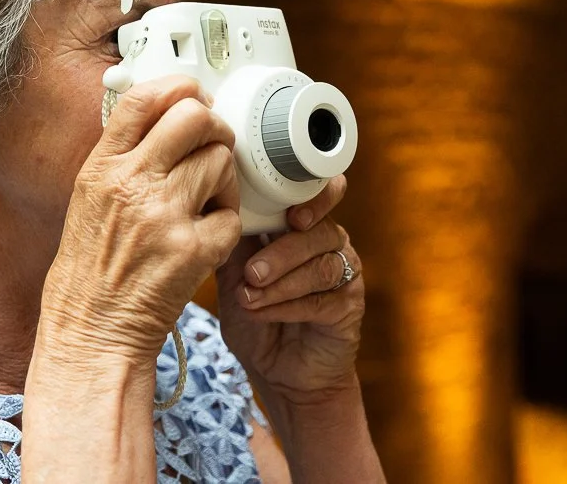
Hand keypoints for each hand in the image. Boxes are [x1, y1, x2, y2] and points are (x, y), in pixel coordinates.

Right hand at [41, 75, 242, 359]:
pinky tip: (205, 239)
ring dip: (223, 179)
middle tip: (214, 146)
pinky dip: (226, 226)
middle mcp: (130, 185)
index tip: (194, 94)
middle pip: (193, 118)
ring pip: (221, 162)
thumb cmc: (89, 270)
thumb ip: (121, 158)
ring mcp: (163, 216)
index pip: (143, 99)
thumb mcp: (88, 200)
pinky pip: (233, 216)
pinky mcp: (193, 251)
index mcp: (101, 168)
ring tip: (206, 202)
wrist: (91, 330)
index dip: (178, 88)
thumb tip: (162, 118)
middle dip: (214, 127)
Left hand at [216, 176, 364, 404]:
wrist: (278, 372)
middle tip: (252, 271)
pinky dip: (288, 306)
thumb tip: (218, 209)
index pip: (318, 194)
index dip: (310, 196)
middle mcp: (329, 244)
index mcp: (302, 226)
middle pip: (319, 232)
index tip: (287, 214)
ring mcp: (343, 275)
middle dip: (283, 251)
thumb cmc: (255, 317)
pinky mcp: (349, 308)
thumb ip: (232, 243)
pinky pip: (322, 300)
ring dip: (281, 283)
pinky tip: (263, 313)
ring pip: (320, 267)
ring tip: (250, 296)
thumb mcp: (233, 276)